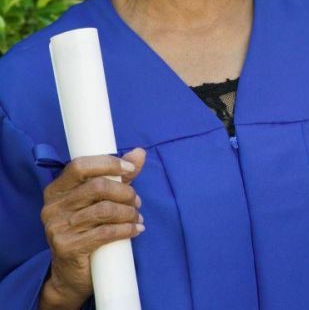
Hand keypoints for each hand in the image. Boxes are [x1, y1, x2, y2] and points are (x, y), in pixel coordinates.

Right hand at [39, 149, 145, 309]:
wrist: (70, 273)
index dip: (108, 164)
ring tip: (137, 217)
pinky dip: (127, 229)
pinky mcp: (67, 247)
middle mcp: (52, 207)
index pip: (80, 166)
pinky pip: (105, 232)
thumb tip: (139, 152)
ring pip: (104, 210)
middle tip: (137, 202)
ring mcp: (57, 228)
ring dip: (128, 212)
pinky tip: (137, 229)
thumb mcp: (100, 199)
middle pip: (97, 187)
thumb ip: (118, 176)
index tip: (130, 170)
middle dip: (125, 192)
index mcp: (56, 190)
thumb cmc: (87, 228)